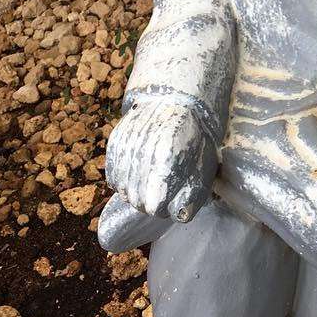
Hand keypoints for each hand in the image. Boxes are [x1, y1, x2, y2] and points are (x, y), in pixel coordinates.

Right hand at [105, 100, 216, 222]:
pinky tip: (137, 173)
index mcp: (167, 162)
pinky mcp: (115, 143)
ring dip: (134, 191)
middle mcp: (142, 155)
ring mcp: (125, 148)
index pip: (155, 207)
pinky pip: (112, 177)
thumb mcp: (204, 168)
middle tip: (159, 190)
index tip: (168, 198)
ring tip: (149, 180)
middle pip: (137, 201)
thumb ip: (192, 195)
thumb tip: (178, 214)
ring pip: (122, 191)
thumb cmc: (195, 140)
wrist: (177, 102)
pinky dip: (122, 181)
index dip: (162, 207)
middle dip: (147, 202)